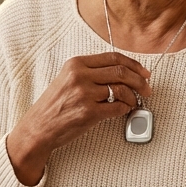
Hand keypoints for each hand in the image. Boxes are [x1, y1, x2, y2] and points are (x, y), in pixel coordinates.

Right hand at [6, 52, 150, 184]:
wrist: (37, 128)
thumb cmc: (53, 106)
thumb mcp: (67, 80)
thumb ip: (91, 74)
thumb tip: (122, 74)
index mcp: (75, 64)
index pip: (113, 57)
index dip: (133, 64)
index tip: (144, 72)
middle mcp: (80, 76)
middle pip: (121, 71)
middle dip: (140, 80)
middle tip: (147, 88)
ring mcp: (84, 94)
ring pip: (122, 89)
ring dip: (134, 97)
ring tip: (135, 102)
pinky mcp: (89, 112)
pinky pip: (117, 108)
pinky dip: (125, 109)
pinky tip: (124, 110)